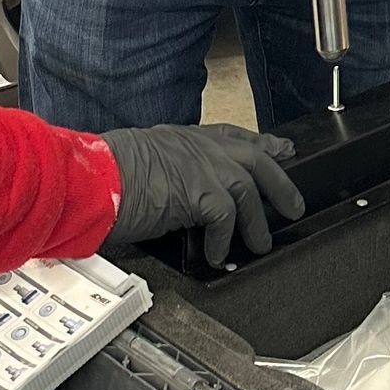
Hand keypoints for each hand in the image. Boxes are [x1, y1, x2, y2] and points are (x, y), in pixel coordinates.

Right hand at [102, 124, 305, 267]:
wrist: (95, 178)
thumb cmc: (107, 172)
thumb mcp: (144, 158)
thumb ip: (172, 167)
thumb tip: (182, 192)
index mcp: (185, 138)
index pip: (234, 136)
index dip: (262, 145)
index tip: (281, 150)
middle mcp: (198, 147)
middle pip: (255, 159)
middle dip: (279, 182)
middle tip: (294, 205)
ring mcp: (201, 166)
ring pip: (247, 190)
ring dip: (256, 221)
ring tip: (261, 243)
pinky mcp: (199, 192)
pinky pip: (225, 219)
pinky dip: (224, 240)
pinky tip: (218, 253)